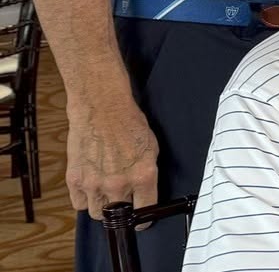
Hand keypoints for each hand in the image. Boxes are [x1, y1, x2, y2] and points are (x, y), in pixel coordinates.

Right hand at [67, 92, 158, 218]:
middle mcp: (119, 184)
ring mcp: (94, 184)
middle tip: (121, 204)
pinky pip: (79, 203)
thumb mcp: (151, 149)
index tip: (141, 219)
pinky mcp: (75, 180)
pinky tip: (91, 188)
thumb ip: (146, 175)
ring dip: (101, 207)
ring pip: (96, 213)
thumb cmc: (129, 125)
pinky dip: (85, 199)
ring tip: (105, 195)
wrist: (102, 110)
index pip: (145, 211)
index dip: (144, 218)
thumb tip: (145, 194)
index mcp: (143, 176)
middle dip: (121, 212)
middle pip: (118, 216)